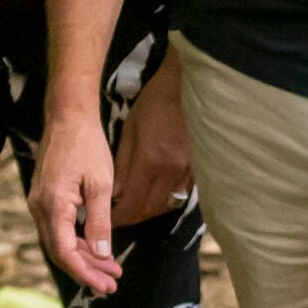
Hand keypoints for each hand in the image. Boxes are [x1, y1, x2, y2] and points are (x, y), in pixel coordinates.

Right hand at [34, 109, 122, 295]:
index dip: (85, 273)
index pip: (65, 253)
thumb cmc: (87, 146)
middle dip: (87, 270)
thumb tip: (103, 254)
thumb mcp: (101, 185)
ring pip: (59, 241)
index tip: (105, 286)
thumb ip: (100, 221)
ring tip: (111, 269)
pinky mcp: (44, 198)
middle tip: (112, 284)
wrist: (68, 118)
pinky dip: (77, 241)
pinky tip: (96, 247)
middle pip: (60, 252)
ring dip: (84, 257)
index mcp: (53, 207)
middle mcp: (40, 209)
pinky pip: (58, 228)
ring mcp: (39, 203)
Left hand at [112, 51, 193, 225]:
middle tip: (120, 216)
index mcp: (151, 160)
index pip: (132, 203)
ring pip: (166, 206)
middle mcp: (171, 171)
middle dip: (132, 217)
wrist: (185, 88)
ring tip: (136, 207)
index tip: (109, 219)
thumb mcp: (129, 130)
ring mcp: (188, 172)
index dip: (119, 217)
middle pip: (149, 210)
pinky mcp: (198, 169)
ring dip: (149, 211)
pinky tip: (156, 195)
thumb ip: (121, 164)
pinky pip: (180, 195)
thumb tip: (114, 193)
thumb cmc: (154, 104)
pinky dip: (165, 200)